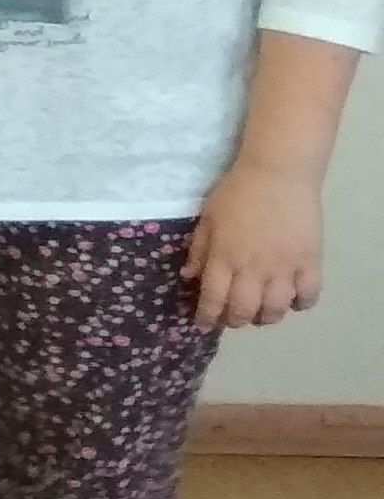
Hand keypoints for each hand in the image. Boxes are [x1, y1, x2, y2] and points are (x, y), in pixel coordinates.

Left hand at [187, 163, 325, 329]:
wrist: (278, 174)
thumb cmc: (237, 193)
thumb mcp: (208, 218)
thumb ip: (199, 249)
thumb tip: (189, 277)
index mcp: (224, 257)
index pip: (213, 298)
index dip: (207, 316)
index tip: (204, 324)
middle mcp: (253, 268)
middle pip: (244, 310)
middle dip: (235, 321)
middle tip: (233, 318)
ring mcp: (285, 267)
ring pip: (276, 309)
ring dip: (266, 317)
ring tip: (261, 312)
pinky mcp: (310, 262)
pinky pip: (309, 295)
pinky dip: (300, 304)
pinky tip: (292, 299)